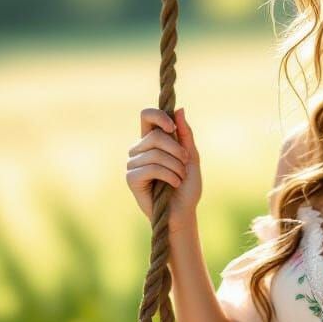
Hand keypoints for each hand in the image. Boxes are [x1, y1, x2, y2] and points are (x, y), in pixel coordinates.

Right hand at [126, 106, 201, 231]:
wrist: (183, 212)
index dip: (159, 116)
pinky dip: (169, 175)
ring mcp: (133, 163)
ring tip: (180, 177)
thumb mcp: (191, 157)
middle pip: (156, 137)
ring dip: (176, 166)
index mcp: (153, 140)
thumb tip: (180, 109)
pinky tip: (174, 184)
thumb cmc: (187, 186)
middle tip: (186, 163)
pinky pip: (151, 168)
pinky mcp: (131, 178)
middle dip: (177, 150)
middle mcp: (139, 149)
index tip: (173, 128)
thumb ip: (185, 135)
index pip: (146, 115)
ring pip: (155, 154)